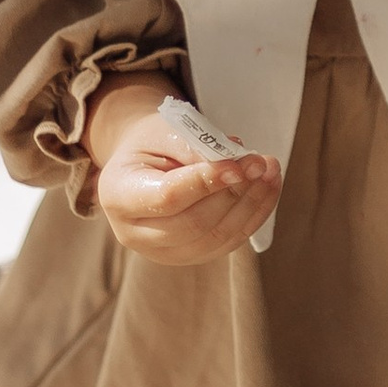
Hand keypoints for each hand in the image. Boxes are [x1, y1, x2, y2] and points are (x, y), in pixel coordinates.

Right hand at [90, 85, 280, 264]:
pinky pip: (228, 243)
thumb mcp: (164, 130)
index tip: (242, 164)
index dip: (207, 182)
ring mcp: (161, 252)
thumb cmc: (152, 143)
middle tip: (261, 162)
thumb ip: (194, 145)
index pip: (167, 197)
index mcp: (118, 195)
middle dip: (234, 192)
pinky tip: (269, 188)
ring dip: (251, 204)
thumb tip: (236, 161)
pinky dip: (254, 216)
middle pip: (192, 224)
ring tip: (270, 170)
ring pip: (215, 238)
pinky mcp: (189, 256)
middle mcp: (134, 233)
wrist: (143, 163)